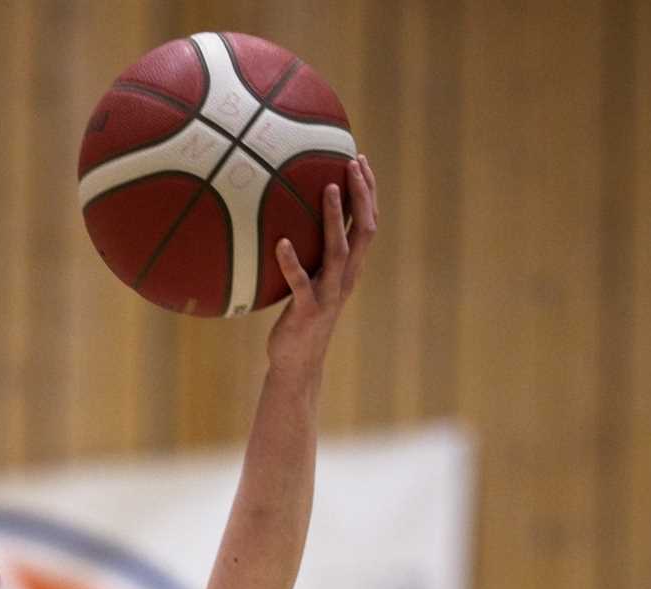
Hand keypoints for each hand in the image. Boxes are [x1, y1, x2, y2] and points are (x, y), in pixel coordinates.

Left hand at [267, 153, 377, 374]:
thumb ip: (313, 256)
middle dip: (362, 195)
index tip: (360, 160)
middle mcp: (345, 279)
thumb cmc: (301, 320)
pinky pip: (299, 283)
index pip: (368, 223)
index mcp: (350, 270)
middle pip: (364, 230)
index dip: (368, 192)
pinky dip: (290, 263)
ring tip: (328, 188)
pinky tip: (281, 243)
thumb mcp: (312, 283)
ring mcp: (327, 295)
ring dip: (335, 219)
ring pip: (338, 251)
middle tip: (352, 163)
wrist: (297, 366)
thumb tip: (294, 219)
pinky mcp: (306, 312)